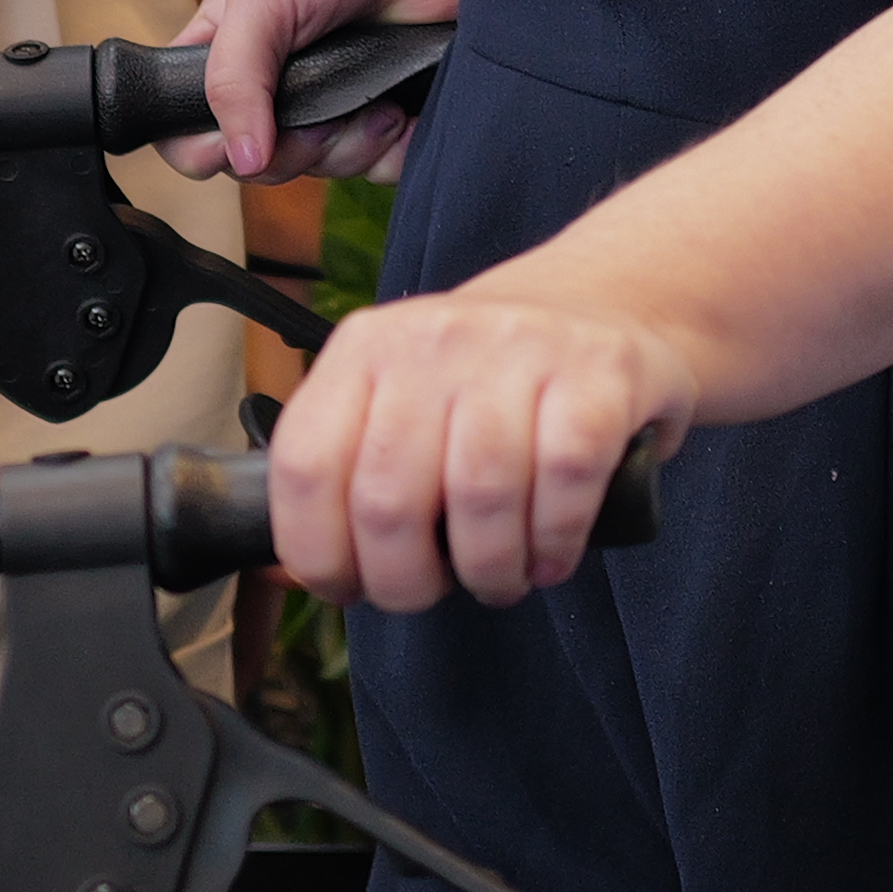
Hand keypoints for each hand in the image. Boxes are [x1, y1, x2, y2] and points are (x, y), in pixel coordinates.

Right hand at [177, 0, 464, 186]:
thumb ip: (233, 76)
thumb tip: (241, 158)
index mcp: (229, 53)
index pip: (186, 132)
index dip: (203, 151)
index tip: (235, 144)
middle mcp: (277, 86)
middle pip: (259, 166)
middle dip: (293, 151)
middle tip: (323, 115)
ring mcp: (335, 102)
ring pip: (322, 172)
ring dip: (350, 147)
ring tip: (375, 101)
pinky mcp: (388, 113)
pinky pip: (381, 169)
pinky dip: (394, 150)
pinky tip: (402, 110)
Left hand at [266, 279, 701, 609]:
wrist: (605, 300)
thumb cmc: (488, 382)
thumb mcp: (402, 398)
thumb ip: (348, 470)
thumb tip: (287, 577)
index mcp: (365, 348)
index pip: (305, 465)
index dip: (319, 552)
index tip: (350, 588)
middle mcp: (434, 337)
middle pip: (389, 498)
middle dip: (407, 581)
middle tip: (434, 592)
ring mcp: (519, 348)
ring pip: (479, 495)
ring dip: (488, 570)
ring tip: (499, 579)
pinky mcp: (599, 371)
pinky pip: (565, 480)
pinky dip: (554, 541)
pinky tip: (550, 555)